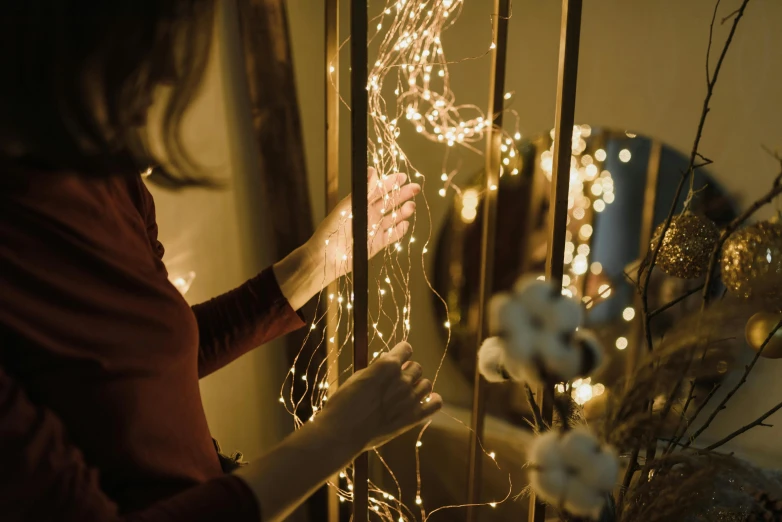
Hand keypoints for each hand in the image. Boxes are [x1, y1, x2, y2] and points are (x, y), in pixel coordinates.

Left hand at [273, 167, 418, 309]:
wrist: (326, 257)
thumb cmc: (332, 230)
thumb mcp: (348, 207)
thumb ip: (362, 191)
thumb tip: (372, 170)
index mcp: (360, 204)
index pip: (378, 190)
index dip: (390, 182)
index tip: (402, 176)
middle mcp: (368, 215)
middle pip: (389, 202)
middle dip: (402, 194)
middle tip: (415, 188)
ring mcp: (373, 229)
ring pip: (392, 218)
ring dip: (403, 212)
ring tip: (411, 206)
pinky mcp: (376, 245)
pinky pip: (391, 236)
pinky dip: (399, 231)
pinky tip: (405, 224)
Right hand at [318, 342, 442, 450]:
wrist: (342, 432)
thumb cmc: (345, 402)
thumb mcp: (358, 377)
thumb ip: (378, 367)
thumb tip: (388, 357)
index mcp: (387, 365)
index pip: (406, 349)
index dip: (401, 353)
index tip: (396, 358)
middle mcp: (402, 380)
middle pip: (416, 367)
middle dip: (408, 370)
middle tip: (396, 380)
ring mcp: (409, 399)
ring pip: (426, 384)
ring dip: (418, 385)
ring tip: (406, 392)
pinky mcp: (413, 418)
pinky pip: (435, 404)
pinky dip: (433, 400)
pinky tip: (427, 400)